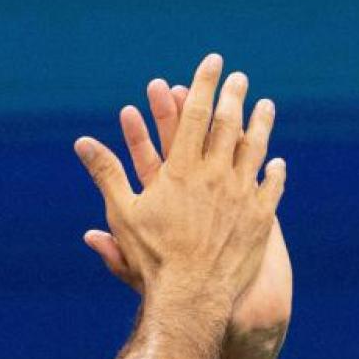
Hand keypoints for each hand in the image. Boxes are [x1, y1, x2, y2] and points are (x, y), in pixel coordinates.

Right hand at [74, 54, 285, 312]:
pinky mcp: (259, 219)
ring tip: (266, 106)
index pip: (195, 115)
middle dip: (234, 96)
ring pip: (255, 149)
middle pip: (229, 124)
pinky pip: (270, 187)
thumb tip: (81, 142)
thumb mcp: (122, 212)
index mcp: (182, 169)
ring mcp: (242, 195)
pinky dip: (274, 172)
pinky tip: (277, 162)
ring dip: (261, 124)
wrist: (190, 295)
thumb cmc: (151, 257)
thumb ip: (105, 172)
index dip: (203, 85)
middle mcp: (216, 175)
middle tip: (239, 77)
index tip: (212, 62)